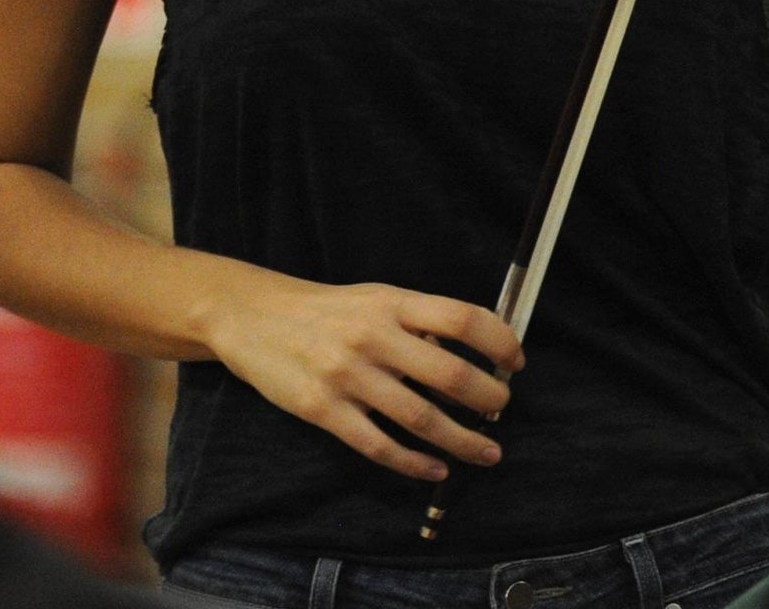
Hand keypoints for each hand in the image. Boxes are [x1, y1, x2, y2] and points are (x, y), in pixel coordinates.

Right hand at [204, 276, 524, 481]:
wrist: (253, 316)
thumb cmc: (328, 311)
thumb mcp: (376, 299)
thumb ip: (420, 321)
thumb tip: (475, 354)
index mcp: (392, 303)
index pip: (462, 318)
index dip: (499, 341)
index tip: (515, 362)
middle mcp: (373, 337)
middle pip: (449, 373)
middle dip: (487, 398)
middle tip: (503, 409)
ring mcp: (347, 376)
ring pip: (420, 417)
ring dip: (462, 440)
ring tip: (487, 452)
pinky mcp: (322, 410)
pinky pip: (378, 445)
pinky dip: (414, 463)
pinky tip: (436, 469)